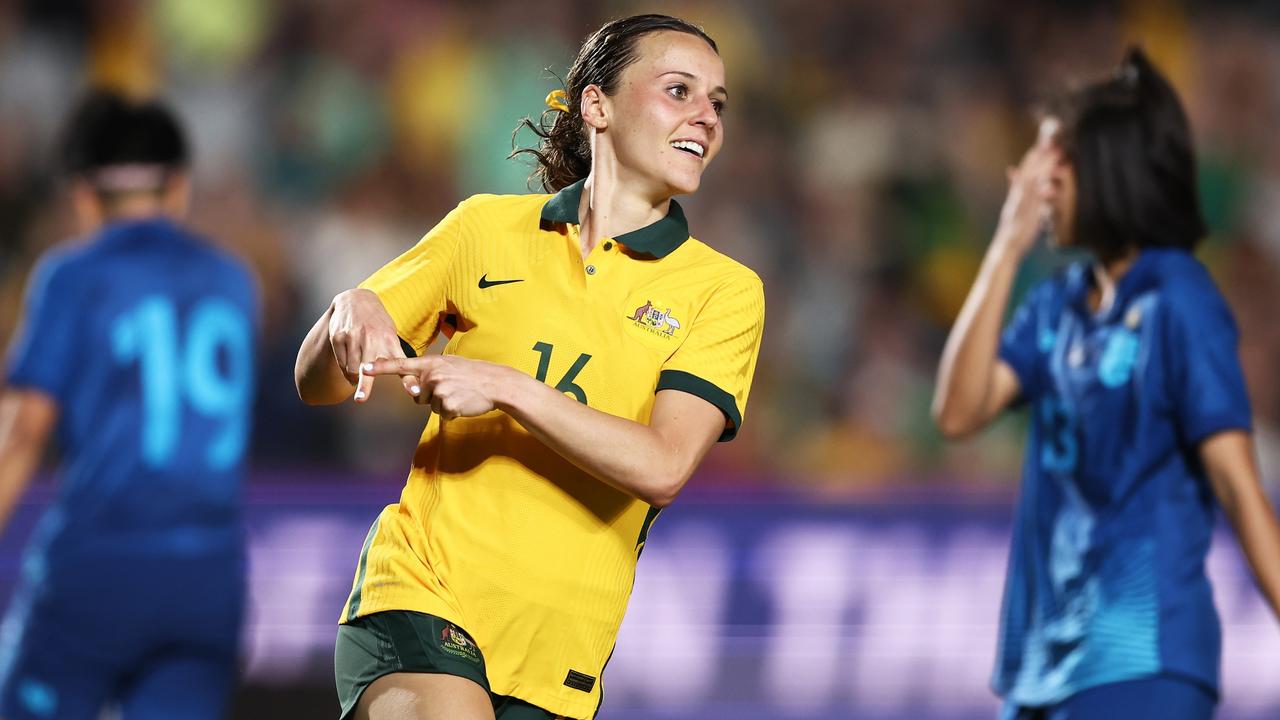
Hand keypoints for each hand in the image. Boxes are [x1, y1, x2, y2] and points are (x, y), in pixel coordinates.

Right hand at [327, 289, 414, 401]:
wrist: (356, 300)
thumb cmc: (378, 325)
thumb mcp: (391, 336)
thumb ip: (395, 358)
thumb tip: (410, 385)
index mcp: (390, 341)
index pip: (401, 365)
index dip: (408, 380)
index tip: (414, 392)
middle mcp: (372, 339)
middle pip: (369, 369)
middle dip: (365, 386)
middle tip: (361, 399)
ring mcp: (354, 338)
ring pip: (352, 370)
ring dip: (355, 379)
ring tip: (357, 379)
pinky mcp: (338, 337)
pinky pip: (341, 362)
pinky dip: (346, 369)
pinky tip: (350, 365)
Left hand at [363, 355, 519, 419]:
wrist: (495, 383)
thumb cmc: (472, 374)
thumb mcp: (449, 365)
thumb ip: (430, 373)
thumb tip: (416, 390)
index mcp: (431, 363)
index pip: (400, 365)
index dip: (380, 367)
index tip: (364, 367)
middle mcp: (432, 375)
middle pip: (417, 395)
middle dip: (431, 396)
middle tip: (451, 388)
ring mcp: (440, 390)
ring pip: (431, 406)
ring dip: (444, 404)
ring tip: (460, 394)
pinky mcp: (448, 404)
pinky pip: (443, 414)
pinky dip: (453, 412)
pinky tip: (464, 402)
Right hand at [994, 138, 1060, 257]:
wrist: (1005, 247)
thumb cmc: (1011, 230)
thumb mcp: (1011, 208)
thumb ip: (1013, 191)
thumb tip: (1011, 173)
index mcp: (1014, 197)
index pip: (1022, 175)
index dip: (1029, 160)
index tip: (1038, 146)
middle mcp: (1017, 199)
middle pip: (1027, 175)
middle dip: (1037, 160)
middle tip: (1048, 144)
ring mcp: (1022, 207)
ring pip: (1033, 184)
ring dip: (1043, 169)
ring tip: (1054, 157)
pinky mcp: (1028, 216)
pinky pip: (1036, 202)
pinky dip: (1043, 191)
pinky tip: (1052, 182)